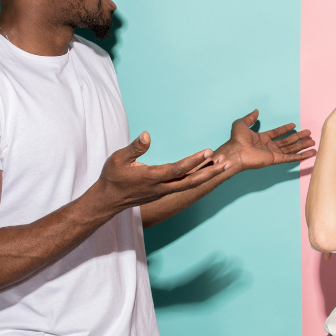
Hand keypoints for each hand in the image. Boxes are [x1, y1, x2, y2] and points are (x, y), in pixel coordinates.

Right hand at [97, 131, 230, 213]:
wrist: (108, 200)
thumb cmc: (112, 177)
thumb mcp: (118, 159)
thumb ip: (134, 148)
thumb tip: (146, 135)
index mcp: (151, 177)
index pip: (178, 169)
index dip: (194, 161)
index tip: (208, 151)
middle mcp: (161, 187)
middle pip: (192, 181)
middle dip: (211, 172)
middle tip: (227, 162)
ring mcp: (164, 191)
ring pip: (190, 184)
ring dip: (207, 174)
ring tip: (222, 163)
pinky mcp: (164, 192)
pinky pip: (185, 184)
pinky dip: (198, 176)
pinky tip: (207, 168)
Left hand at [217, 109, 315, 171]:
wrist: (236, 151)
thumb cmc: (237, 139)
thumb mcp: (241, 124)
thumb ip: (250, 118)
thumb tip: (256, 111)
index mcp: (262, 138)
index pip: (277, 133)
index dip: (285, 129)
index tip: (294, 125)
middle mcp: (269, 146)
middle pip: (287, 141)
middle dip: (298, 137)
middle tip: (308, 133)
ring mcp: (273, 153)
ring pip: (291, 149)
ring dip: (302, 145)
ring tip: (313, 142)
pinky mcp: (275, 159)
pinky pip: (290, 157)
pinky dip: (300, 156)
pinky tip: (309, 153)